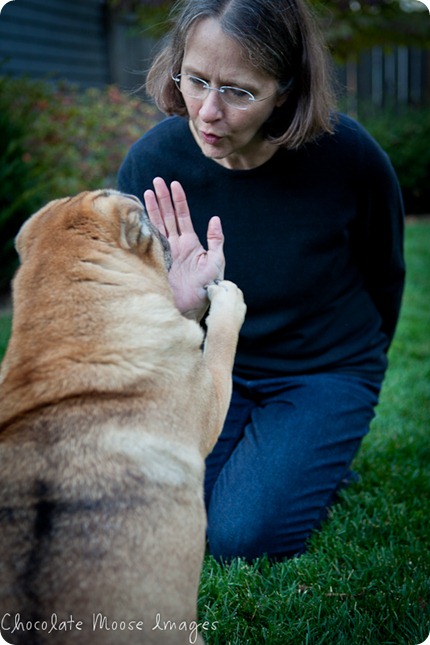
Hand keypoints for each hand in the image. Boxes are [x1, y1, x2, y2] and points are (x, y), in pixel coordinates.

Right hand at [144, 177, 224, 320]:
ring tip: (146, 191)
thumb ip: (216, 241)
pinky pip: (149, 240)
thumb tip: (215, 219)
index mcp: (190, 242)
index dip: (178, 199)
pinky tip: (138, 215)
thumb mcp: (216, 263)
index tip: (174, 184)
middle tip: (157, 181)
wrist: (192, 306)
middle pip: (167, 216)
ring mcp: (165, 251)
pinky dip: (144, 227)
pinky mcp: (156, 260)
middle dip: (162, 198)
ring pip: (157, 225)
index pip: (182, 215)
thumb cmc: (208, 287)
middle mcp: (176, 244)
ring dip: (152, 208)